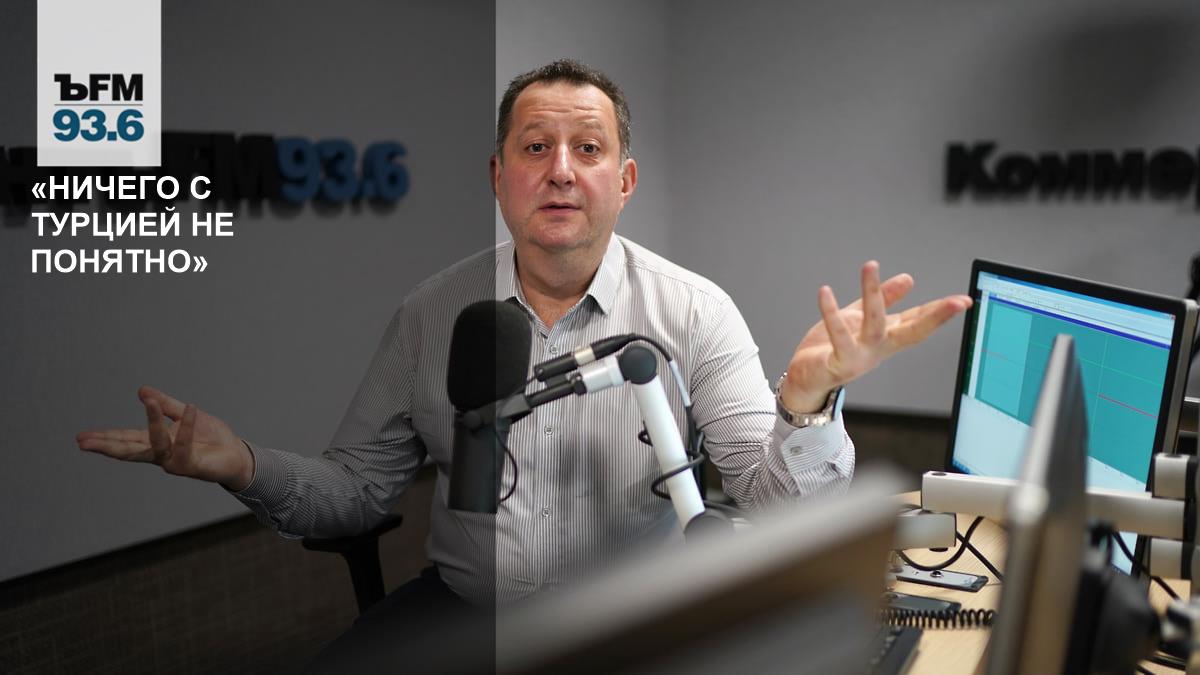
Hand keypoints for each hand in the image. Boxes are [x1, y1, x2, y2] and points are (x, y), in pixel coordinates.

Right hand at [76, 385, 254, 490]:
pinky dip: (189, 427)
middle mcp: (161, 455)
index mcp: (156, 443)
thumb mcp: (185, 415)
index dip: (105, 438)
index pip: (125, 440)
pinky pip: (186, 446)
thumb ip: (165, 405)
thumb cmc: (210, 438)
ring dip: (153, 422)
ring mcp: (175, 462)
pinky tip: (191, 410)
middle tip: (83, 443)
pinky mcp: (192, 466)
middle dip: (107, 446)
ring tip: (149, 401)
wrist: (236, 454)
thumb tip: (142, 390)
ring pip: (157, 445)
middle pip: (129, 451)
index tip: (81, 438)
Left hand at [780, 261, 972, 412]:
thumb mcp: (859, 319)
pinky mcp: (839, 362)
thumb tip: (908, 279)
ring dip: (873, 294)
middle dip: (935, 317)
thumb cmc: (831, 349)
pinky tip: (825, 292)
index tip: (964, 300)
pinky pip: (838, 335)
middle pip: (912, 331)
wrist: (805, 379)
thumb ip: (883, 300)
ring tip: (870, 266)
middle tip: (955, 301)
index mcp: (886, 338)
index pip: (918, 321)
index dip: (940, 311)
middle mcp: (878, 349)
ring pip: (874, 324)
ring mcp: (861, 357)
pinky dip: (831, 313)